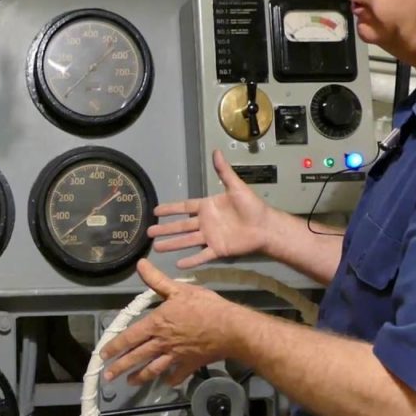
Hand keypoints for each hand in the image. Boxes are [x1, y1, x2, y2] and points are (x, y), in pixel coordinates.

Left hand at [101, 259, 237, 385]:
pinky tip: (165, 383)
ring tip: (130, 382)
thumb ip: (157, 280)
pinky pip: (177, 375)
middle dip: (120, 367)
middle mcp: (162, 343)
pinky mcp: (190, 364)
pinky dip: (170, 380)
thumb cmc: (204, 306)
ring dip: (140, 376)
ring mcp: (175, 356)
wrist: (230, 328)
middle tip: (108, 376)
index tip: (103, 355)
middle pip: (137, 357)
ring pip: (153, 369)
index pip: (130, 337)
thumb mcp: (179, 289)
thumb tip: (140, 264)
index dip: (115, 346)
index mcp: (156, 324)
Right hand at [150, 149, 274, 268]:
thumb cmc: (252, 206)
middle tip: (149, 233)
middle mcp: (206, 223)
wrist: (266, 227)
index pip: (184, 207)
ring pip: (186, 241)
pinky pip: (201, 256)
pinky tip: (178, 264)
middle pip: (181, 226)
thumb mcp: (236, 187)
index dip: (170, 209)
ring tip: (156, 248)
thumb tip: (216, 151)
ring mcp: (210, 237)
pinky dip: (190, 260)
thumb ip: (223, 172)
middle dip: (165, 229)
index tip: (156, 212)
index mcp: (207, 207)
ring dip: (172, 244)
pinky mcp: (218, 250)